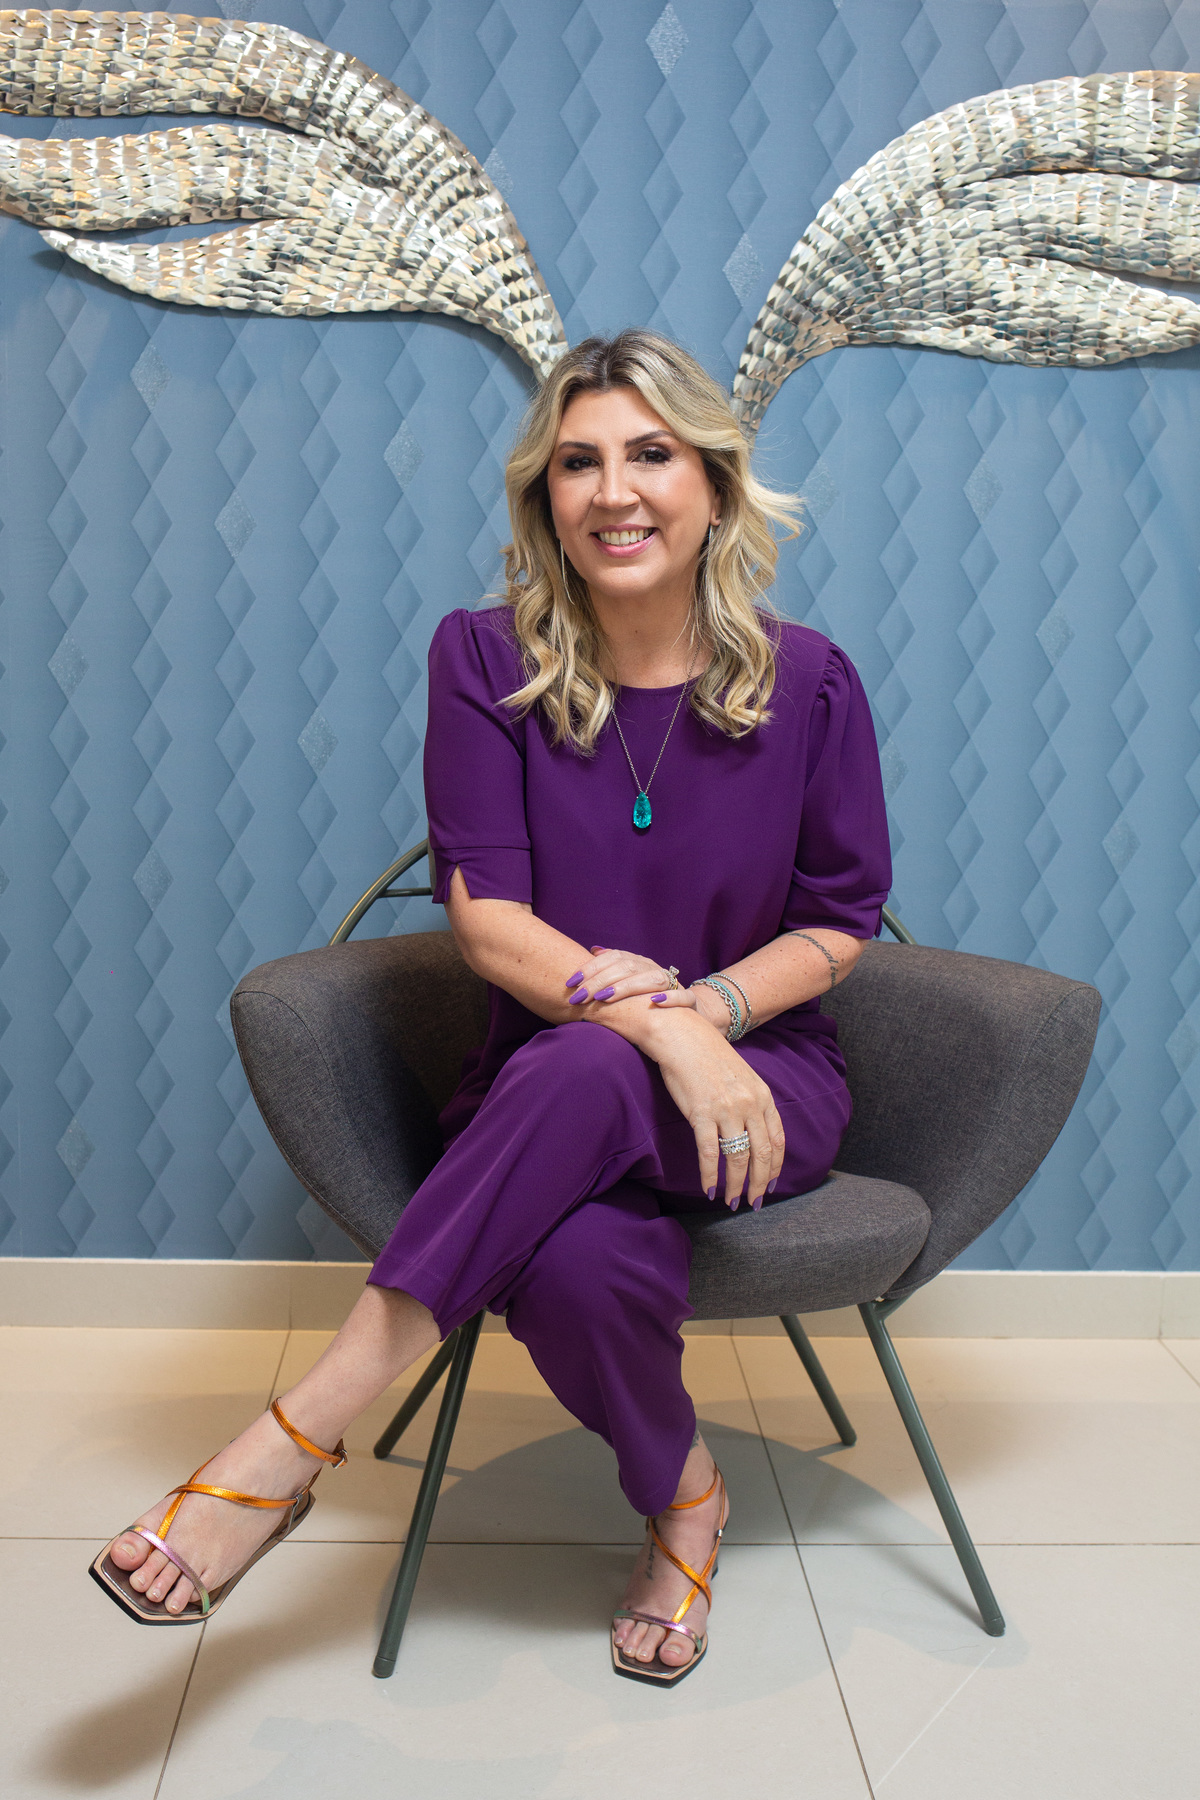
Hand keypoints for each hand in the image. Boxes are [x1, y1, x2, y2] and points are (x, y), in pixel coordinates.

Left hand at [564, 945, 698, 1011]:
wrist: (687, 1010)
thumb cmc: (648, 998)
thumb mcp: (630, 979)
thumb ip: (613, 966)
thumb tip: (593, 950)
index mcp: (639, 962)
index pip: (613, 957)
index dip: (591, 968)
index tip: (570, 982)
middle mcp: (654, 968)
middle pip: (627, 968)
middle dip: (600, 981)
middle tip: (580, 996)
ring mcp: (673, 983)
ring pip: (652, 979)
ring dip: (627, 987)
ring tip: (604, 998)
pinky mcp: (689, 1001)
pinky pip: (683, 997)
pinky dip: (670, 998)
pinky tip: (654, 1002)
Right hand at [644, 1010, 785, 1209]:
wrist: (683, 1036)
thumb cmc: (709, 1056)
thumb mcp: (742, 1077)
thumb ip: (752, 1103)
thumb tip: (754, 1132)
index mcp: (763, 1096)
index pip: (777, 1140)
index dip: (775, 1167)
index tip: (770, 1184)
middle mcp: (750, 1104)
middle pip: (761, 1154)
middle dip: (758, 1184)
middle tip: (754, 1203)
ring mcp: (727, 1110)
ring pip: (737, 1158)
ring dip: (735, 1185)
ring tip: (731, 1201)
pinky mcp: (701, 1114)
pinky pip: (709, 1154)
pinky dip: (709, 1175)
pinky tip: (709, 1189)